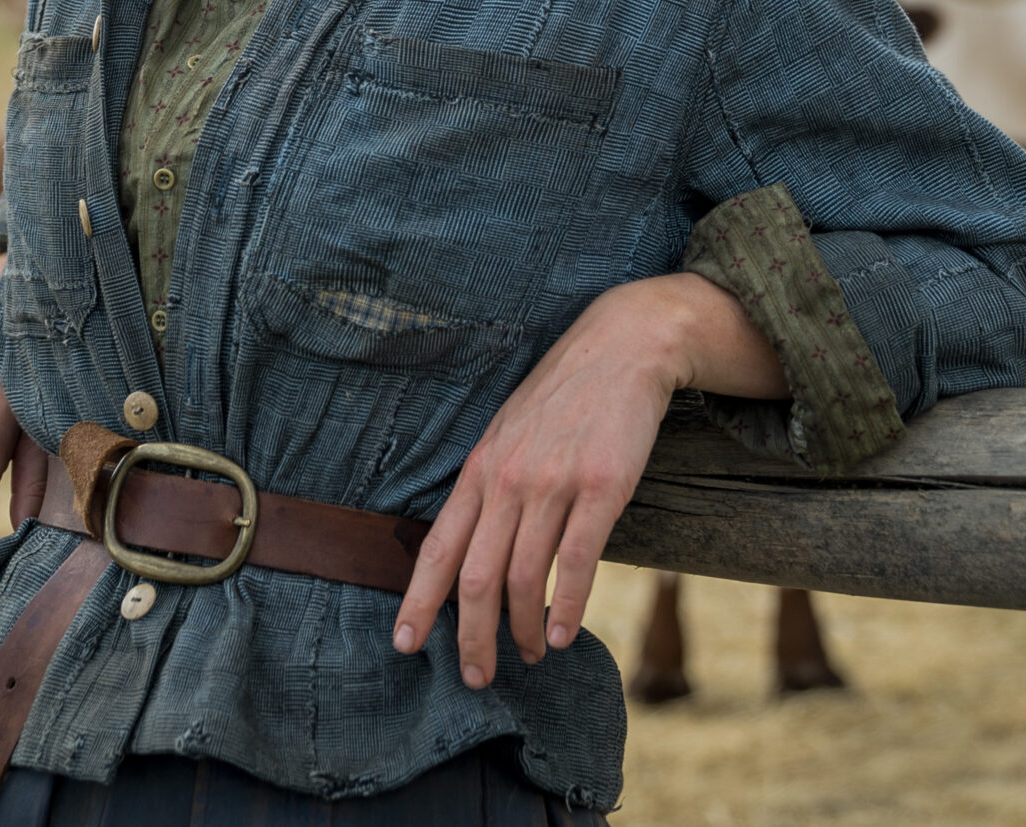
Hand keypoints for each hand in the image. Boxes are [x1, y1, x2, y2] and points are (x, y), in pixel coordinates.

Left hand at [390, 271, 783, 687]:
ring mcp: (554, 483)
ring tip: (530, 655)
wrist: (621, 348)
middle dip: (472, 638)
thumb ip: (489, 490)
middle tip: (477, 677)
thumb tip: (473, 553)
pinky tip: (565, 634)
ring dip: (524, 630)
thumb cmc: (562, 399)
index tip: (404, 645)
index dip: (418, 602)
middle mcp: (508, 480)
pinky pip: (577, 561)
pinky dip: (568, 607)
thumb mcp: (507, 436)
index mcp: (479, 470)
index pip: (437, 549)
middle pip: (475, 578)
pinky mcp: (602, 487)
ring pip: (524, 578)